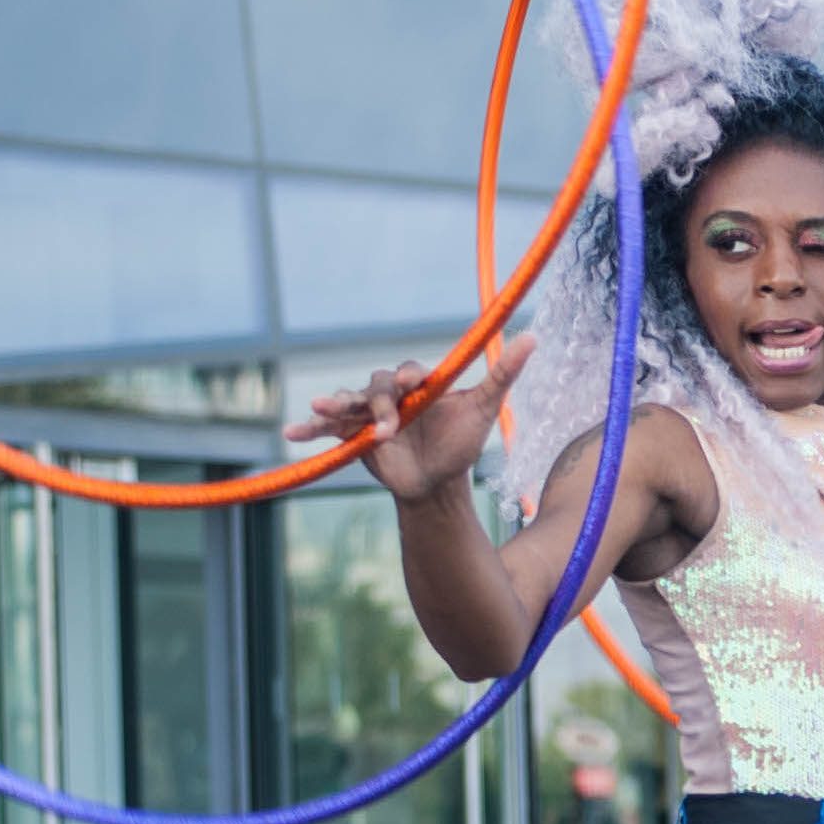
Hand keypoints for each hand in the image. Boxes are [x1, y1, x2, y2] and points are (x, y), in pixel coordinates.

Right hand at [282, 338, 535, 502]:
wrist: (436, 485)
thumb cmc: (461, 445)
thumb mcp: (485, 409)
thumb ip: (503, 374)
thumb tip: (533, 337)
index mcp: (418, 383)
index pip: (407, 371)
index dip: (406, 376)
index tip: (410, 383)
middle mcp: (390, 393)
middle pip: (375, 387)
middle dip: (379, 405)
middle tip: (388, 427)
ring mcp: (368, 413)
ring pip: (348, 402)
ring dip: (335, 407)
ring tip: (319, 410)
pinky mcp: (351, 435)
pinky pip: (327, 429)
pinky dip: (310, 431)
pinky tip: (291, 435)